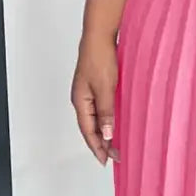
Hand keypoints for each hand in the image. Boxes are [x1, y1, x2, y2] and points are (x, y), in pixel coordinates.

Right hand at [71, 32, 118, 165]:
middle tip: (114, 157)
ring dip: (104, 131)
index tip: (106, 160)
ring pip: (95, 118)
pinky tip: (115, 121)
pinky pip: (101, 107)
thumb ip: (106, 111)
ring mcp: (89, 91)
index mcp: (80, 101)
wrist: (100, 34)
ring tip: (114, 144)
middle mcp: (82, 98)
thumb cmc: (99, 57)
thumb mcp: (105, 87)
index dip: (97, 147)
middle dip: (100, 143)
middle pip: (90, 127)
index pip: (88, 131)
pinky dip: (107, 118)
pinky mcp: (97, 84)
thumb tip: (106, 134)